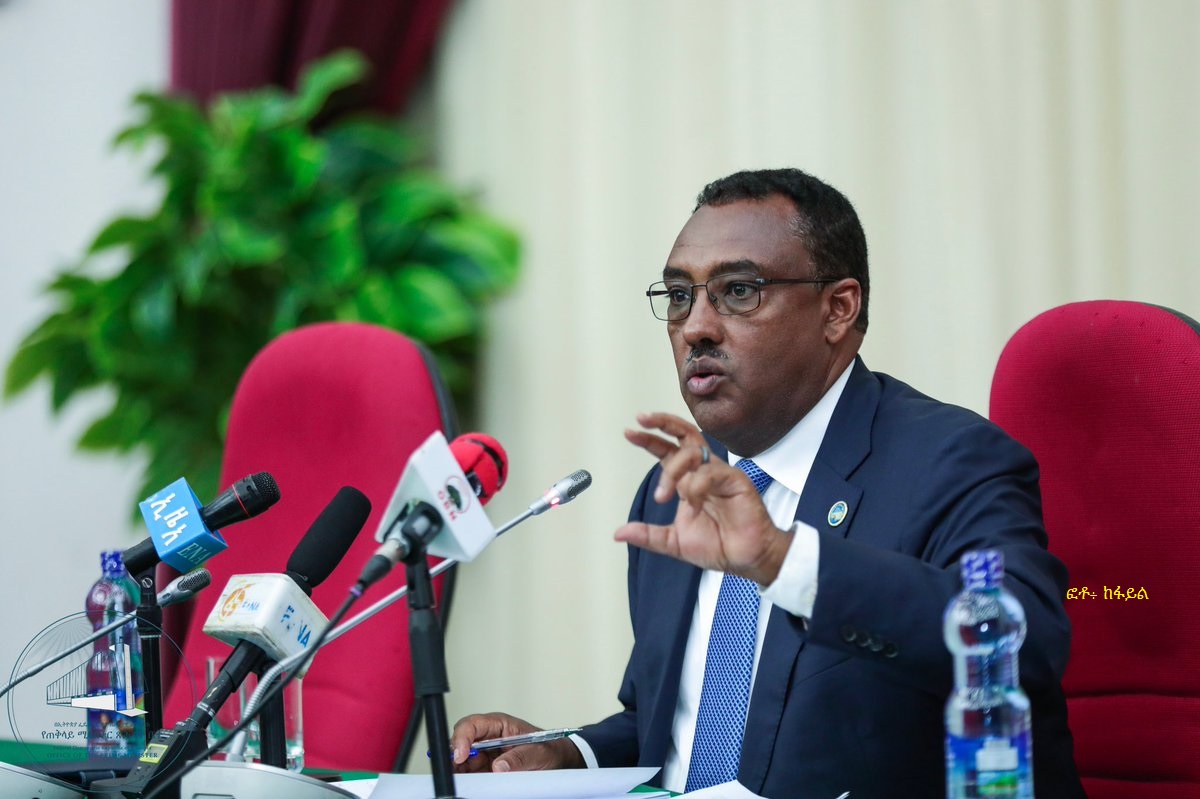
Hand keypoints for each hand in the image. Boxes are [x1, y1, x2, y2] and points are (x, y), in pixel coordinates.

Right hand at [449, 712, 584, 772]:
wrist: (557, 761)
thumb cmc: (548, 749)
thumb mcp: (538, 752)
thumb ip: (520, 758)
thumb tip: (499, 767)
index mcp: (498, 724)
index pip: (472, 725)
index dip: (462, 738)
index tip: (461, 755)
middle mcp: (487, 737)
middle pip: (461, 742)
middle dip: (455, 756)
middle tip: (457, 771)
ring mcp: (484, 754)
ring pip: (461, 760)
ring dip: (460, 769)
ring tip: (467, 780)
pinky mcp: (485, 769)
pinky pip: (469, 773)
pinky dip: (467, 779)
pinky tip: (471, 784)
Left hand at [615, 412, 791, 584]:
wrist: (744, 559)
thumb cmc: (717, 545)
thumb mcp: (673, 542)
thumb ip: (648, 535)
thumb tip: (619, 533)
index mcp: (687, 481)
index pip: (667, 451)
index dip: (649, 440)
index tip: (629, 432)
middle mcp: (702, 472)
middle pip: (684, 435)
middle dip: (662, 423)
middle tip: (642, 421)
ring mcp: (720, 473)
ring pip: (694, 452)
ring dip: (673, 470)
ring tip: (663, 496)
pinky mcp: (736, 480)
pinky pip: (712, 472)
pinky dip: (697, 486)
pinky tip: (695, 505)